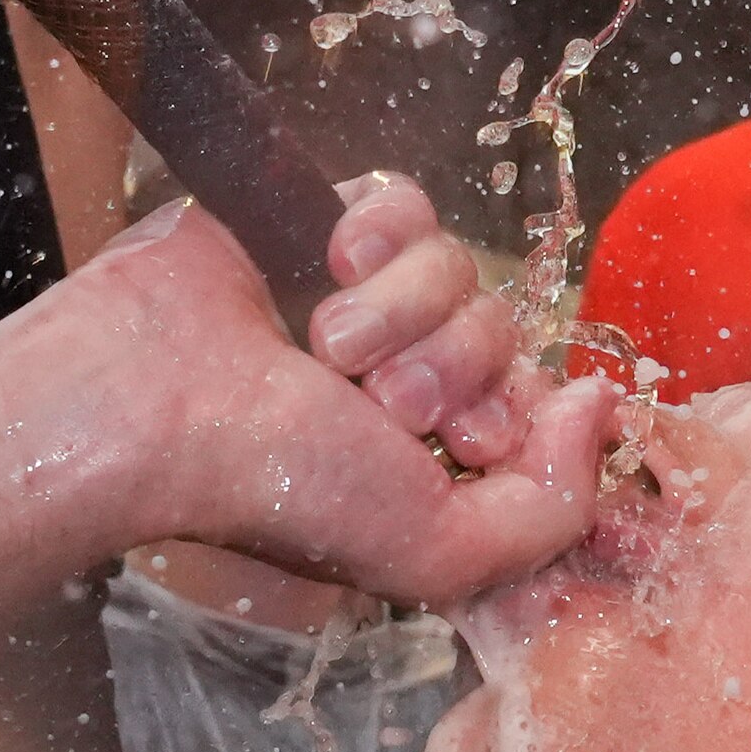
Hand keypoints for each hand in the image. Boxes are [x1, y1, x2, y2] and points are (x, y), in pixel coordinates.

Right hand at [76, 176, 610, 606]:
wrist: (152, 408)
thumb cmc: (278, 487)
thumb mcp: (441, 550)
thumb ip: (554, 507)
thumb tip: (598, 405)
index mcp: (432, 457)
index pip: (538, 402)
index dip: (515, 414)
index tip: (461, 443)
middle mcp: (404, 377)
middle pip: (502, 331)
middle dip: (451, 368)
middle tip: (375, 402)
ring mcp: (362, 301)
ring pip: (460, 264)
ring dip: (400, 310)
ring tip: (325, 347)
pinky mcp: (318, 225)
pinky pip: (405, 201)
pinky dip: (375, 230)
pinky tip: (326, 263)